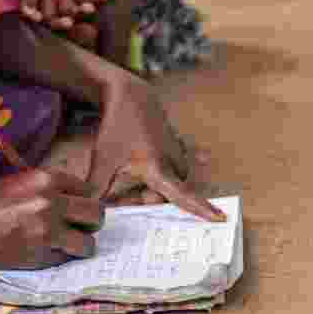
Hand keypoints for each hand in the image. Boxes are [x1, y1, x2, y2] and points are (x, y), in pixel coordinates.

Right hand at [0, 169, 104, 269]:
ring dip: (81, 246)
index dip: (83, 202)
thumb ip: (50, 188)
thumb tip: (75, 200)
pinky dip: (60, 259)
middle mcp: (52, 202)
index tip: (76, 209)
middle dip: (91, 223)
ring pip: (88, 243)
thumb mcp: (21, 181)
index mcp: (48, 179)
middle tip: (80, 228)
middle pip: (96, 214)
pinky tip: (46, 253)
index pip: (88, 190)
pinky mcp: (39, 255)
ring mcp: (47, 231)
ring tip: (68, 246)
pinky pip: (65, 259)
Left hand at [88, 75, 225, 222]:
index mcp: (157, 168)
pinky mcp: (177, 147)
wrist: (130, 95)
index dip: (201, 209)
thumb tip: (92, 216)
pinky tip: (154, 164)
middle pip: (167, 196)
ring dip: (151, 188)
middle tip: (123, 198)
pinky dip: (162, 174)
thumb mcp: (102, 160)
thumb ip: (96, 190)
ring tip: (129, 179)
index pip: (182, 195)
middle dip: (146, 201)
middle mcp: (173, 162)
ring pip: (169, 183)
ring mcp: (178, 153)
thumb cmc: (116, 127)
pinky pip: (173, 169)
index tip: (221, 218)